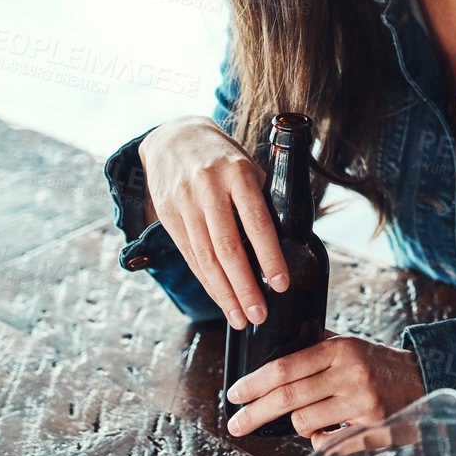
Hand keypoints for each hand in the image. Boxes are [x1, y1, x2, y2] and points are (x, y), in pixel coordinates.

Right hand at [139, 115, 288, 330]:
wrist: (173, 137)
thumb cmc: (224, 158)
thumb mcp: (248, 166)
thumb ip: (262, 200)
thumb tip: (287, 243)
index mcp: (237, 173)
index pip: (256, 221)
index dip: (269, 255)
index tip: (280, 283)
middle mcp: (208, 188)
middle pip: (227, 247)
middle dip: (244, 286)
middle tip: (259, 314)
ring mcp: (184, 202)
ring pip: (205, 257)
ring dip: (225, 293)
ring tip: (241, 318)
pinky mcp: (168, 215)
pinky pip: (190, 255)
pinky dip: (207, 281)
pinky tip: (221, 299)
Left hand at [225, 332, 426, 439]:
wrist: (425, 379)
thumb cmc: (378, 364)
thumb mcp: (350, 344)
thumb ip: (315, 346)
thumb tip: (270, 350)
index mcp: (340, 349)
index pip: (285, 366)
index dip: (254, 383)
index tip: (234, 394)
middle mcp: (350, 374)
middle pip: (287, 397)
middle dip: (254, 413)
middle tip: (235, 424)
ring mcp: (362, 403)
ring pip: (304, 423)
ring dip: (297, 425)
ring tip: (308, 419)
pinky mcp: (372, 429)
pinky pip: (326, 442)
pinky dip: (318, 440)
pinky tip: (328, 430)